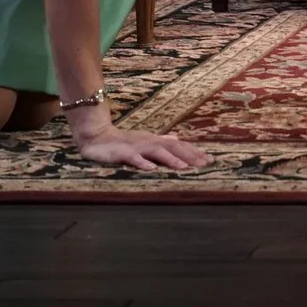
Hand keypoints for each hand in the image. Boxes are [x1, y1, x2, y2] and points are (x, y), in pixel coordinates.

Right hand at [74, 125, 209, 172]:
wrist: (97, 138)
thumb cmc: (123, 142)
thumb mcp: (145, 141)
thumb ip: (162, 141)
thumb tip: (178, 138)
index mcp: (156, 140)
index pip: (179, 146)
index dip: (194, 152)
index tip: (210, 160)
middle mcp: (149, 141)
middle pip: (172, 148)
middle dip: (189, 156)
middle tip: (205, 164)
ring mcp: (136, 146)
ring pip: (157, 152)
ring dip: (171, 159)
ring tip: (184, 168)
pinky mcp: (122, 153)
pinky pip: (133, 158)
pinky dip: (143, 162)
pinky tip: (152, 169)